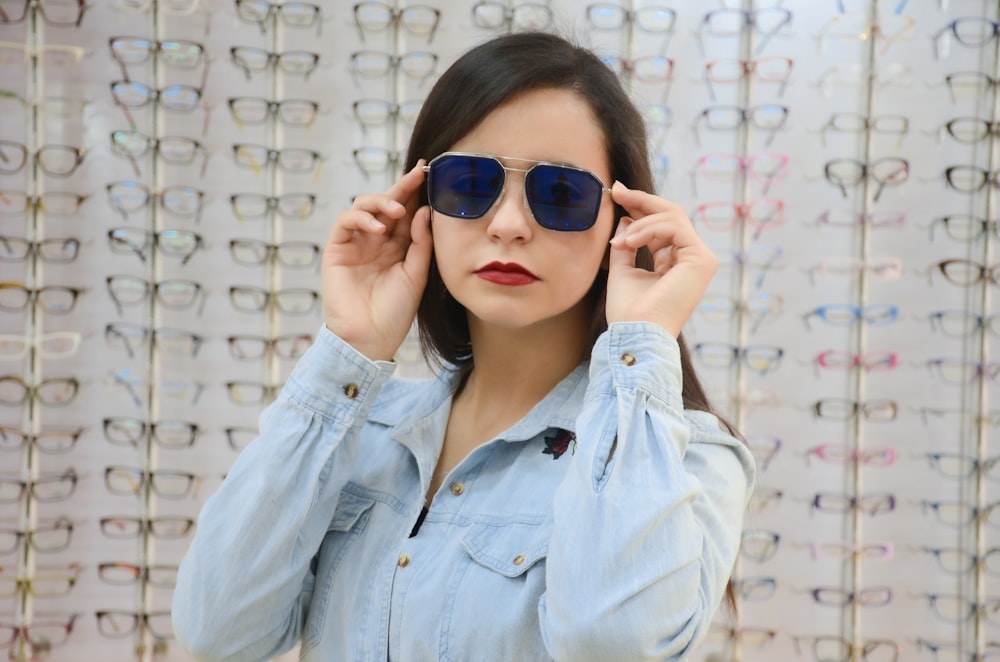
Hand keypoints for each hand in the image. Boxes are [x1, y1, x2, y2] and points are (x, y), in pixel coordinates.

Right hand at [322, 161, 432, 360]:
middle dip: (402, 187)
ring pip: (364, 206)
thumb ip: (421, 243)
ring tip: (397, 211)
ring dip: (382, 201)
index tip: (431, 173)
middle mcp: (377, 241)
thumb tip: (425, 210)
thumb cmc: (395, 312)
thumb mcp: (417, 275)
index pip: (407, 213)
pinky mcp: (337, 250)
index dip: (417, 193)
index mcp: (398, 247)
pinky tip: (378, 229)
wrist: (370, 339)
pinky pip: (345, 221)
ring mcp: (356, 243)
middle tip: (417, 174)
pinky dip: (361, 218)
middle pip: (387, 205)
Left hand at [605, 181, 717, 336]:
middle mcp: (691, 259)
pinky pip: (675, 227)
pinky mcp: (702, 259)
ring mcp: (700, 259)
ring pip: (673, 216)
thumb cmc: (629, 312)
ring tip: (621, 242)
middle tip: (618, 191)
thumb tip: (626, 219)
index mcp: (675, 263)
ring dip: (641, 222)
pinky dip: (649, 229)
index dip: (641, 206)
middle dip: (642, 200)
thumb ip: (627, 244)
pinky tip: (630, 242)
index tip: (617, 192)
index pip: (662, 225)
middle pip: (672, 214)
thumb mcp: (623, 270)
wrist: (636, 334)